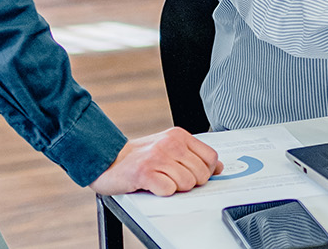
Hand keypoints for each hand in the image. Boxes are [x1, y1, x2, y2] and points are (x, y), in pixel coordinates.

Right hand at [89, 128, 222, 195]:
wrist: (108, 160)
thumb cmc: (141, 157)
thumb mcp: (170, 149)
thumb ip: (194, 156)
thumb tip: (219, 168)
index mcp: (179, 135)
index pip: (211, 158)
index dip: (206, 171)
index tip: (194, 174)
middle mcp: (170, 143)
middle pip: (201, 174)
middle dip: (191, 183)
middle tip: (172, 179)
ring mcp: (157, 157)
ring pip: (187, 184)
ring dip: (175, 188)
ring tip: (161, 180)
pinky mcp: (145, 172)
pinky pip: (169, 190)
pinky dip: (163, 192)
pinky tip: (153, 185)